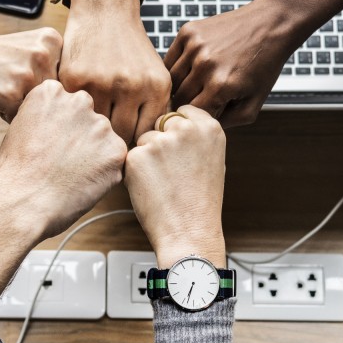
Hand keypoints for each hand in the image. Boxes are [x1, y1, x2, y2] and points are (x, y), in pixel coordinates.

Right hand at [0, 27, 61, 119]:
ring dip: (21, 106)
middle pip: (53, 96)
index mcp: (53, 41)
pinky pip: (19, 118)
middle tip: (12, 81)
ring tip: (4, 87)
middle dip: (35, 97)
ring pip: (38, 109)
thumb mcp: (32, 46)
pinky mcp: (10, 94)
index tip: (27, 73)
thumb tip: (75, 104)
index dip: (45, 84)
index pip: (65, 80)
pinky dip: (7, 112)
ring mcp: (27, 75)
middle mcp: (44, 56)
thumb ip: (54, 66)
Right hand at [0, 79, 127, 239]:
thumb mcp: (20, 127)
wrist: (23, 201)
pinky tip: (82, 182)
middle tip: (62, 162)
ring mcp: (100, 125)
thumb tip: (59, 120)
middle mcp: (79, 101)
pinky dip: (104, 173)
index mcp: (52, 92)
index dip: (60, 127)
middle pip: (88, 118)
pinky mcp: (116, 150)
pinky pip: (114, 160)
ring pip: (103, 139)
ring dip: (94, 154)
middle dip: (80, 137)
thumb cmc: (16, 171)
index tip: (50, 143)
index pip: (67, 104)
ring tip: (70, 175)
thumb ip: (45, 115)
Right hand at [59, 0, 170, 143]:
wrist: (105, 10)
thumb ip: (153, 109)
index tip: (125, 144)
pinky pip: (75, 111)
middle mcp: (132, 86)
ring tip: (89, 129)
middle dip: (113, 140)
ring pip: (96, 127)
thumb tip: (148, 150)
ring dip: (92, 129)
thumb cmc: (130, 48)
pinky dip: (74, 113)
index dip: (135, 144)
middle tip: (104, 141)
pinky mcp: (75, 79)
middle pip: (121, 136)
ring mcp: (102, 83)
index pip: (145, 135)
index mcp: (156, 87)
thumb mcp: (154, 74)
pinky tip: (75, 111)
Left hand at [125, 105, 225, 266]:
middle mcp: (185, 129)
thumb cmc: (200, 201)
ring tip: (164, 183)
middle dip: (161, 141)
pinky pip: (131, 157)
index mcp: (209, 127)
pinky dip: (135, 172)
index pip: (182, 111)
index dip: (177, 130)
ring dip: (147, 157)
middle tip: (172, 172)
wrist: (189, 231)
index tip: (180, 149)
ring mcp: (160, 142)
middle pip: (161, 123)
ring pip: (144, 140)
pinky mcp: (137, 157)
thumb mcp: (212, 159)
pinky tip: (151, 189)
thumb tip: (176, 122)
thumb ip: (196, 137)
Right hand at [163, 0, 295, 127]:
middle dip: (186, 104)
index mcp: (221, 86)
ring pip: (170, 79)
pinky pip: (170, 59)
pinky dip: (176, 67)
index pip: (191, 115)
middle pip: (178, 98)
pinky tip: (190, 69)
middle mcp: (205, 65)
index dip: (195, 119)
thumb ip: (228, 122)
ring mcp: (195, 46)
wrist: (270, 24)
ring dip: (179, 86)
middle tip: (197, 102)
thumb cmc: (264, 65)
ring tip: (195, 86)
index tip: (201, 116)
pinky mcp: (188, 32)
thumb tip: (201, 128)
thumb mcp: (254, 103)